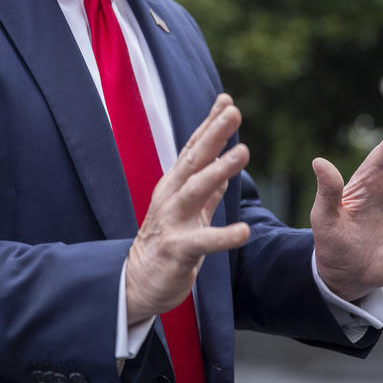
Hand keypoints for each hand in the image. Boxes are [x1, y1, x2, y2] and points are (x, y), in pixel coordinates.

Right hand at [124, 94, 250, 323]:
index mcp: (175, 185)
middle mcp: (171, 196)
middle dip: (214, 134)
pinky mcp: (177, 249)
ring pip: (196, 190)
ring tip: (243, 152)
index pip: (194, 149)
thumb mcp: (189, 211)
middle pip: (194, 160)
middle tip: (234, 112)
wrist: (138, 282)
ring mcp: (172, 221)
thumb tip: (226, 167)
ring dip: (219, 170)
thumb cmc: (167, 243)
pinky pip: (203, 241)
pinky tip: (244, 231)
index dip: (209, 124)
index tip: (227, 101)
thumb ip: (207, 190)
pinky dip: (224, 236)